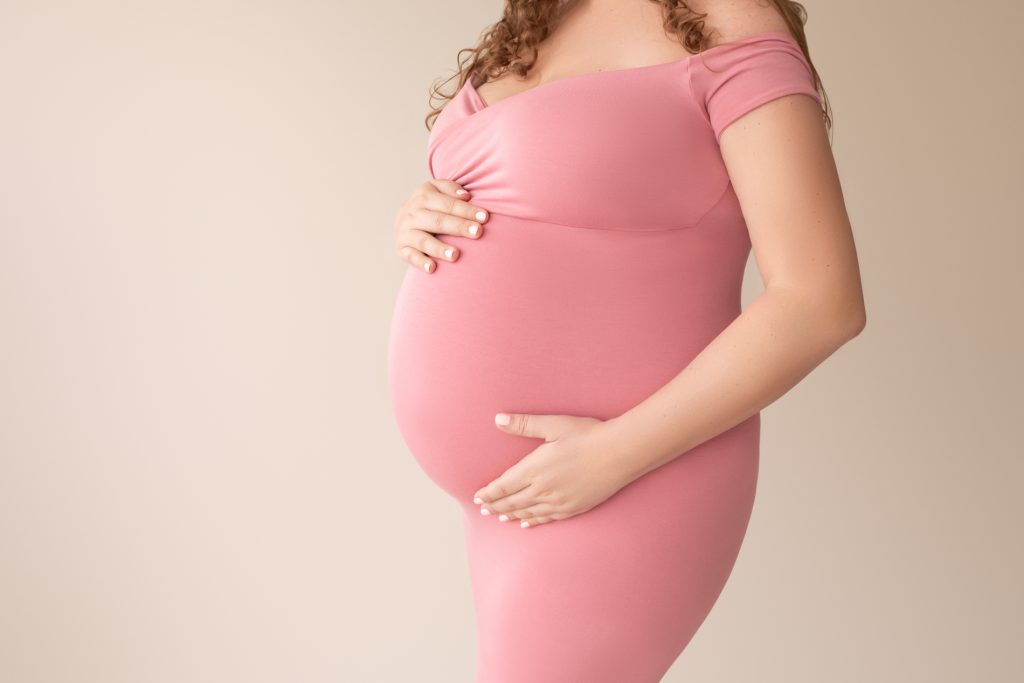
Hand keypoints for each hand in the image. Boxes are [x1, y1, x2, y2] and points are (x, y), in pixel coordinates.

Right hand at [393, 179, 489, 272]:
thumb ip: (451, 189)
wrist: (403, 219)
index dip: (466, 210)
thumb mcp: (437, 190)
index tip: (485, 217)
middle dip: (458, 226)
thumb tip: (466, 196)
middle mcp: (412, 214)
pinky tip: (432, 268)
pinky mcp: (402, 249)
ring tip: (455, 255)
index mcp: (423, 197)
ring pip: (423, 240)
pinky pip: (411, 256)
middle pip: (438, 221)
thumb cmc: (430, 205)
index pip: (447, 204)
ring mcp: (405, 232)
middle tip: (477, 232)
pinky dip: (421, 262)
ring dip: (439, 248)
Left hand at [472, 412, 634, 527]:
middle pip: (512, 502)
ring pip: (527, 512)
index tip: (477, 497)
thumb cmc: (587, 435)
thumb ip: (523, 424)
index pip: (503, 486)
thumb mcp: (553, 424)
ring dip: (511, 515)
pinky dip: (533, 521)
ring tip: (499, 517)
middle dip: (495, 506)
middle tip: (482, 510)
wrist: (619, 453)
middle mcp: (542, 489)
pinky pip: (546, 518)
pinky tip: (526, 523)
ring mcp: (558, 501)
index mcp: (534, 469)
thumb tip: (498, 419)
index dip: (488, 493)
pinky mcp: (573, 508)